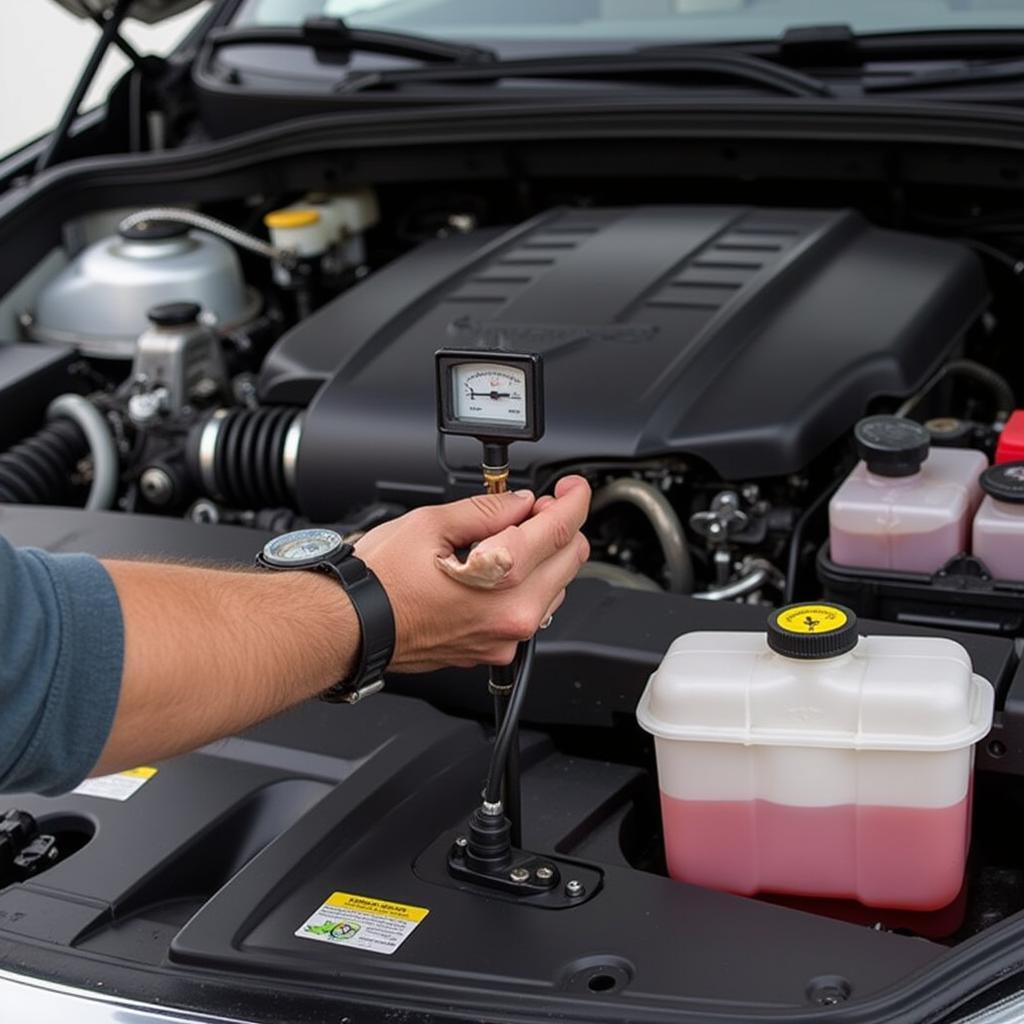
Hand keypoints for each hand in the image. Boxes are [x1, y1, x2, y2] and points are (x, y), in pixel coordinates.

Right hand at [354, 476, 590, 671]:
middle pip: (570, 561)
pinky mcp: (494, 651)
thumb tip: (519, 503)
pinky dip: (524, 588)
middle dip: (560, 528)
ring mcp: (505, 638)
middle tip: (531, 510)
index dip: (573, 501)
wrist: (352, 628)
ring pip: (554, 589)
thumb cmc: (379, 581)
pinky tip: (493, 573)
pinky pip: (529, 614)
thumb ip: (487, 510)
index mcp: (502, 578)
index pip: (560, 531)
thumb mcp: (431, 523)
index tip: (571, 488)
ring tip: (503, 541)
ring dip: (543, 559)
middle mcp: (513, 615)